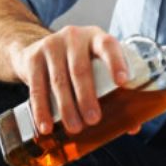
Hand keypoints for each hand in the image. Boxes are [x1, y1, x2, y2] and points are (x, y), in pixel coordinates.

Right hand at [9, 25, 128, 135]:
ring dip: (66, 107)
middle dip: (87, 97)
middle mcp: (74, 38)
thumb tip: (132, 126)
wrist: (38, 48)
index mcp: (96, 38)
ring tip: (75, 128)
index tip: (122, 82)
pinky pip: (37, 87)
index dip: (116, 62)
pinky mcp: (33, 58)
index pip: (108, 46)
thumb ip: (113, 90)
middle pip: (80, 69)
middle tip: (94, 120)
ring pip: (59, 81)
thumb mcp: (95, 64)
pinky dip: (42, 109)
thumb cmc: (77, 60)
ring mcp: (51, 46)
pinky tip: (47, 126)